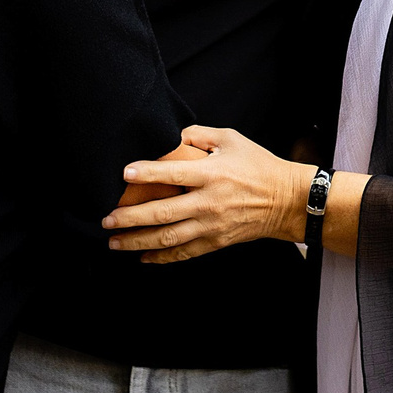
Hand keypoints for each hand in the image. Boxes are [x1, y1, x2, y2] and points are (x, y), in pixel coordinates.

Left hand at [102, 127, 308, 263]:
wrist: (286, 200)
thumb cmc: (258, 165)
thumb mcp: (230, 139)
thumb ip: (198, 135)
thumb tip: (170, 136)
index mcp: (212, 174)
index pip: (174, 173)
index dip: (147, 173)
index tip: (124, 173)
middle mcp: (209, 202)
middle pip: (163, 213)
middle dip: (130, 218)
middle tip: (106, 219)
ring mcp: (212, 226)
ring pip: (169, 238)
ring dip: (138, 241)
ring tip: (114, 241)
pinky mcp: (216, 242)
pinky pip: (184, 253)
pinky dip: (161, 257)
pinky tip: (142, 257)